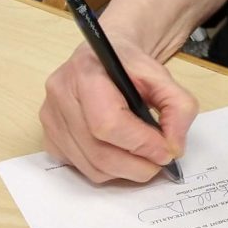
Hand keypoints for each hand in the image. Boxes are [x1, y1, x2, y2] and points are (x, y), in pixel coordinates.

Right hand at [39, 37, 196, 184]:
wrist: (106, 56)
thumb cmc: (130, 65)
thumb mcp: (163, 75)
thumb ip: (178, 107)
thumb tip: (174, 147)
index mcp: (86, 72)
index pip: (108, 123)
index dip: (141, 144)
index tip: (166, 151)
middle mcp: (60, 95)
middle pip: (98, 152)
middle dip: (137, 165)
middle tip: (160, 161)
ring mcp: (50, 118)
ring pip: (91, 166)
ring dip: (124, 171)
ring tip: (143, 156)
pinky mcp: (49, 137)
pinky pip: (80, 168)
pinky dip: (107, 169)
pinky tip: (119, 151)